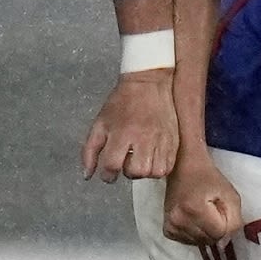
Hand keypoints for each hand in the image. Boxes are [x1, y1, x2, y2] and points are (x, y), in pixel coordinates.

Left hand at [80, 68, 176, 182]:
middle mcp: (143, 138)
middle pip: (136, 172)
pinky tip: (152, 159)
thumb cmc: (122, 103)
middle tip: (126, 162)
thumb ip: (90, 151)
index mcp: (121, 133)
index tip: (108, 173)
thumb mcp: (100, 124)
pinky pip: (168, 166)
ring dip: (144, 172)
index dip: (107, 175)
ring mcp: (161, 140)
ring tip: (140, 161)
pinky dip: (158, 168)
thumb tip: (87, 175)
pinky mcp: (173, 140)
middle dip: (128, 172)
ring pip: (154, 172)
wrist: (148, 84)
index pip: (112, 165)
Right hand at [160, 147, 243, 248]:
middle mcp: (178, 221)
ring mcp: (171, 227)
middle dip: (216, 228)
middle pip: (210, 240)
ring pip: (200, 243)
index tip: (220, 207)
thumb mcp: (231, 196)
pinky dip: (196, 234)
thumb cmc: (209, 178)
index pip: (220, 233)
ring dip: (207, 232)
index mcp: (194, 210)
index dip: (226, 222)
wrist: (183, 168)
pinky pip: (189, 242)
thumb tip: (223, 244)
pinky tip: (194, 219)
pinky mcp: (167, 231)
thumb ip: (234, 222)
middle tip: (212, 209)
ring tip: (203, 213)